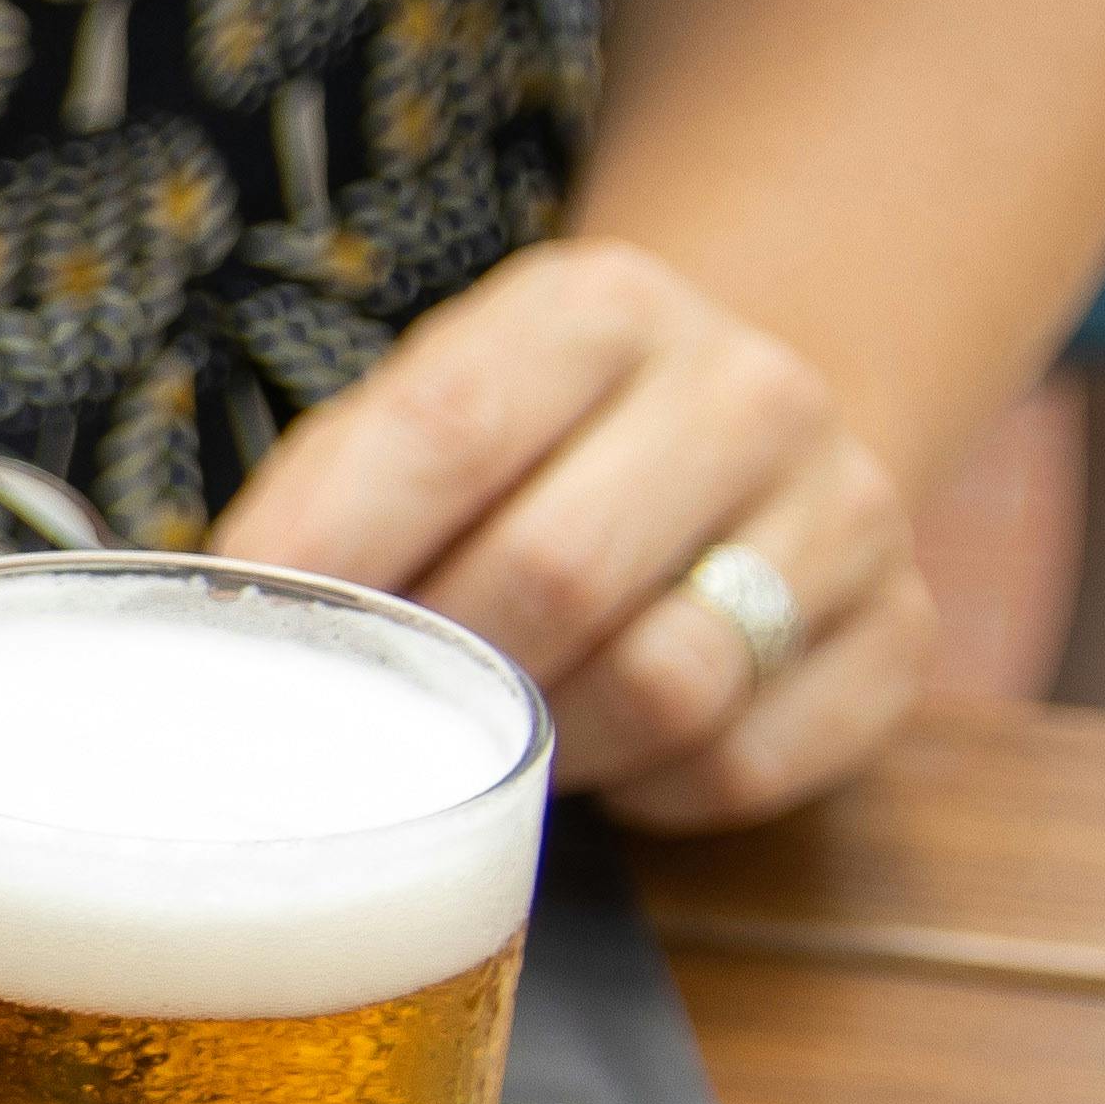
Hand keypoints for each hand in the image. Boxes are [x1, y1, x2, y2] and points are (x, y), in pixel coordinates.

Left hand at [207, 244, 928, 828]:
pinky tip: (611, 753)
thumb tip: (203, 623)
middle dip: (441, 668)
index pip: (447, 433)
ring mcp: (847, 510)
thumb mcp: (425, 412)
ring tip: (493, 732)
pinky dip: (655, 793)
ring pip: (665, 686)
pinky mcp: (901, 635)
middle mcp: (746, 390)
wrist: (741, 425)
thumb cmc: (526, 451)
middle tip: (377, 706)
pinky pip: (748, 765)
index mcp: (599, 310)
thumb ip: (326, 498)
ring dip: (547, 746)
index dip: (335, 553)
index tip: (255, 635)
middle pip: (556, 575)